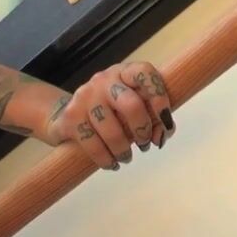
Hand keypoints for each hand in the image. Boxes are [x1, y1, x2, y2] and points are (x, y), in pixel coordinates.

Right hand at [47, 62, 175, 169]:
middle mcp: (104, 80)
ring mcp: (85, 97)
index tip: (166, 120)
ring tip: (126, 157)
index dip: (159, 96)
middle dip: (142, 130)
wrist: (71, 114)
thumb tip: (160, 138)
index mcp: (125, 73)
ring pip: (111, 130)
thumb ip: (156, 119)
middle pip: (131, 105)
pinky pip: (92, 144)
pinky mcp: (71, 117)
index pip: (145, 73)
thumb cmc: (113, 111)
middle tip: (144, 143)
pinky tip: (111, 163)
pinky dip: (105, 159)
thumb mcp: (136, 106)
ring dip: (123, 150)